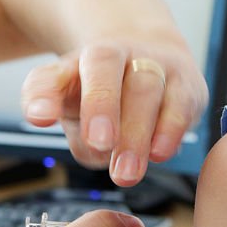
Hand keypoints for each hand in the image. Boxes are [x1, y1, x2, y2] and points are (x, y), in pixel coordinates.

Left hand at [20, 29, 206, 186]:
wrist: (151, 60)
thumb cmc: (100, 89)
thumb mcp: (65, 93)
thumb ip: (45, 103)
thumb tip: (39, 115)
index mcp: (78, 59)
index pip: (56, 71)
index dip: (47, 94)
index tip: (40, 119)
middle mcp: (120, 53)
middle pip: (105, 68)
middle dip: (101, 105)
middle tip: (99, 144)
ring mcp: (157, 66)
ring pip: (145, 88)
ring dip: (136, 133)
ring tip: (126, 173)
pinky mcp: (188, 86)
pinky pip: (181, 104)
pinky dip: (170, 130)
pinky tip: (160, 154)